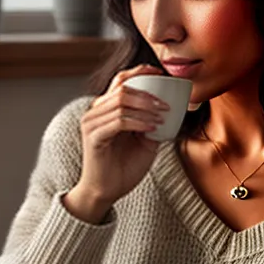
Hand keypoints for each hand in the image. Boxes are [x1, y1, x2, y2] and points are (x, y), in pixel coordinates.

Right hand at [63, 64, 172, 221]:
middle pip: (122, 88)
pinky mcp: (94, 137)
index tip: (161, 74)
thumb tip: (172, 108)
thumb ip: (153, 122)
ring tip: (162, 116)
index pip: (120, 80)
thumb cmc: (124, 167)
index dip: (140, 72)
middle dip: (148, 93)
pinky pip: (119, 121)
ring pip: (121, 102)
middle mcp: (95, 112)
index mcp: (106, 108)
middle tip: (166, 104)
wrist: (107, 191)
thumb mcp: (145, 140)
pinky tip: (153, 127)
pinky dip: (139, 122)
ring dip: (146, 108)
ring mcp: (92, 123)